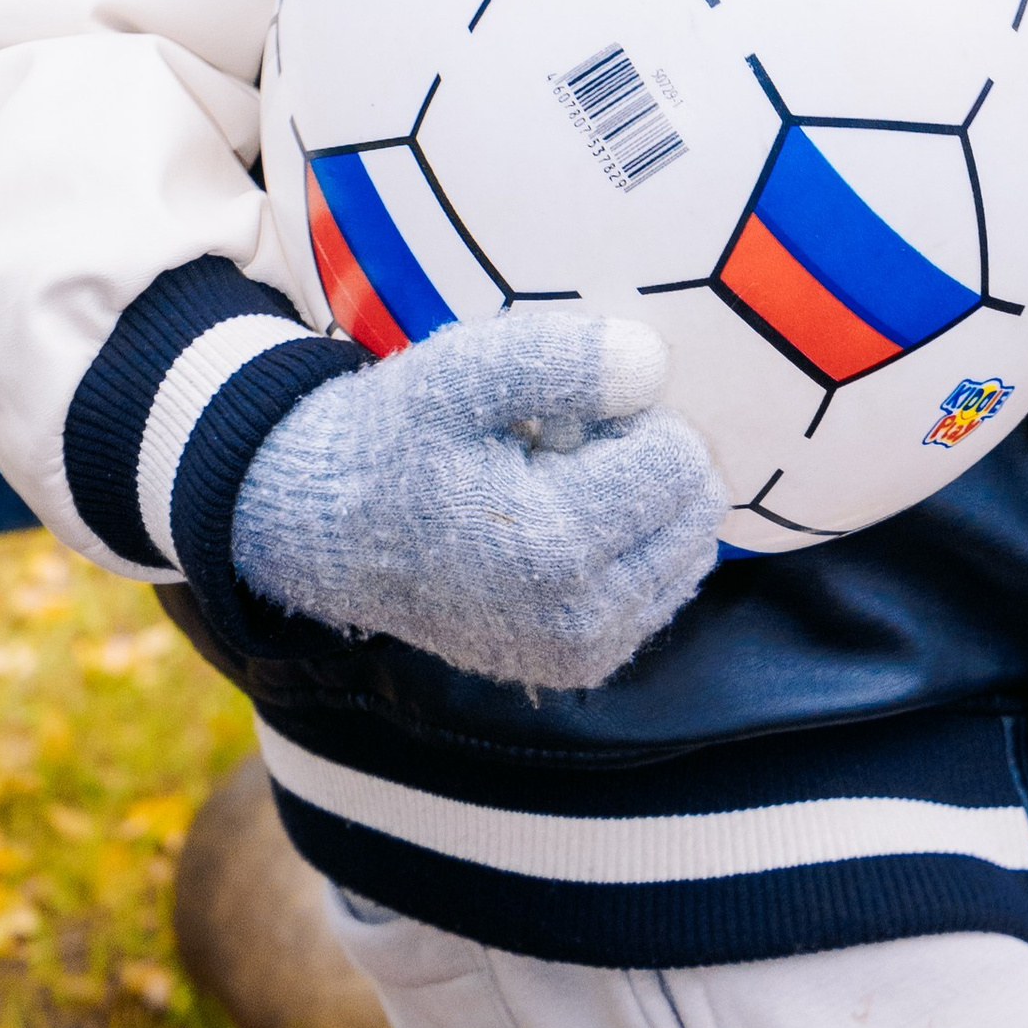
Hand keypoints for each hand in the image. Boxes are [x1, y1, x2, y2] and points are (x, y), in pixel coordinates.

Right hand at [231, 314, 724, 690]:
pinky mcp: (583, 667)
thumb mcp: (461, 374)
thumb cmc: (397, 441)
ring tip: (555, 489)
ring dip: (640, 507)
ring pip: (690, 550)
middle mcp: (581, 619)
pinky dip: (630, 548)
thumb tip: (653, 365)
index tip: (561, 418)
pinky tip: (560, 528)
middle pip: (696, 508)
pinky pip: (662, 589)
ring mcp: (585, 654)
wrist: (331, 537)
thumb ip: (560, 360)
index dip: (628, 417)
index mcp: (556, 548)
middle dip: (643, 462)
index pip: (680, 459)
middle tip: (559, 452)